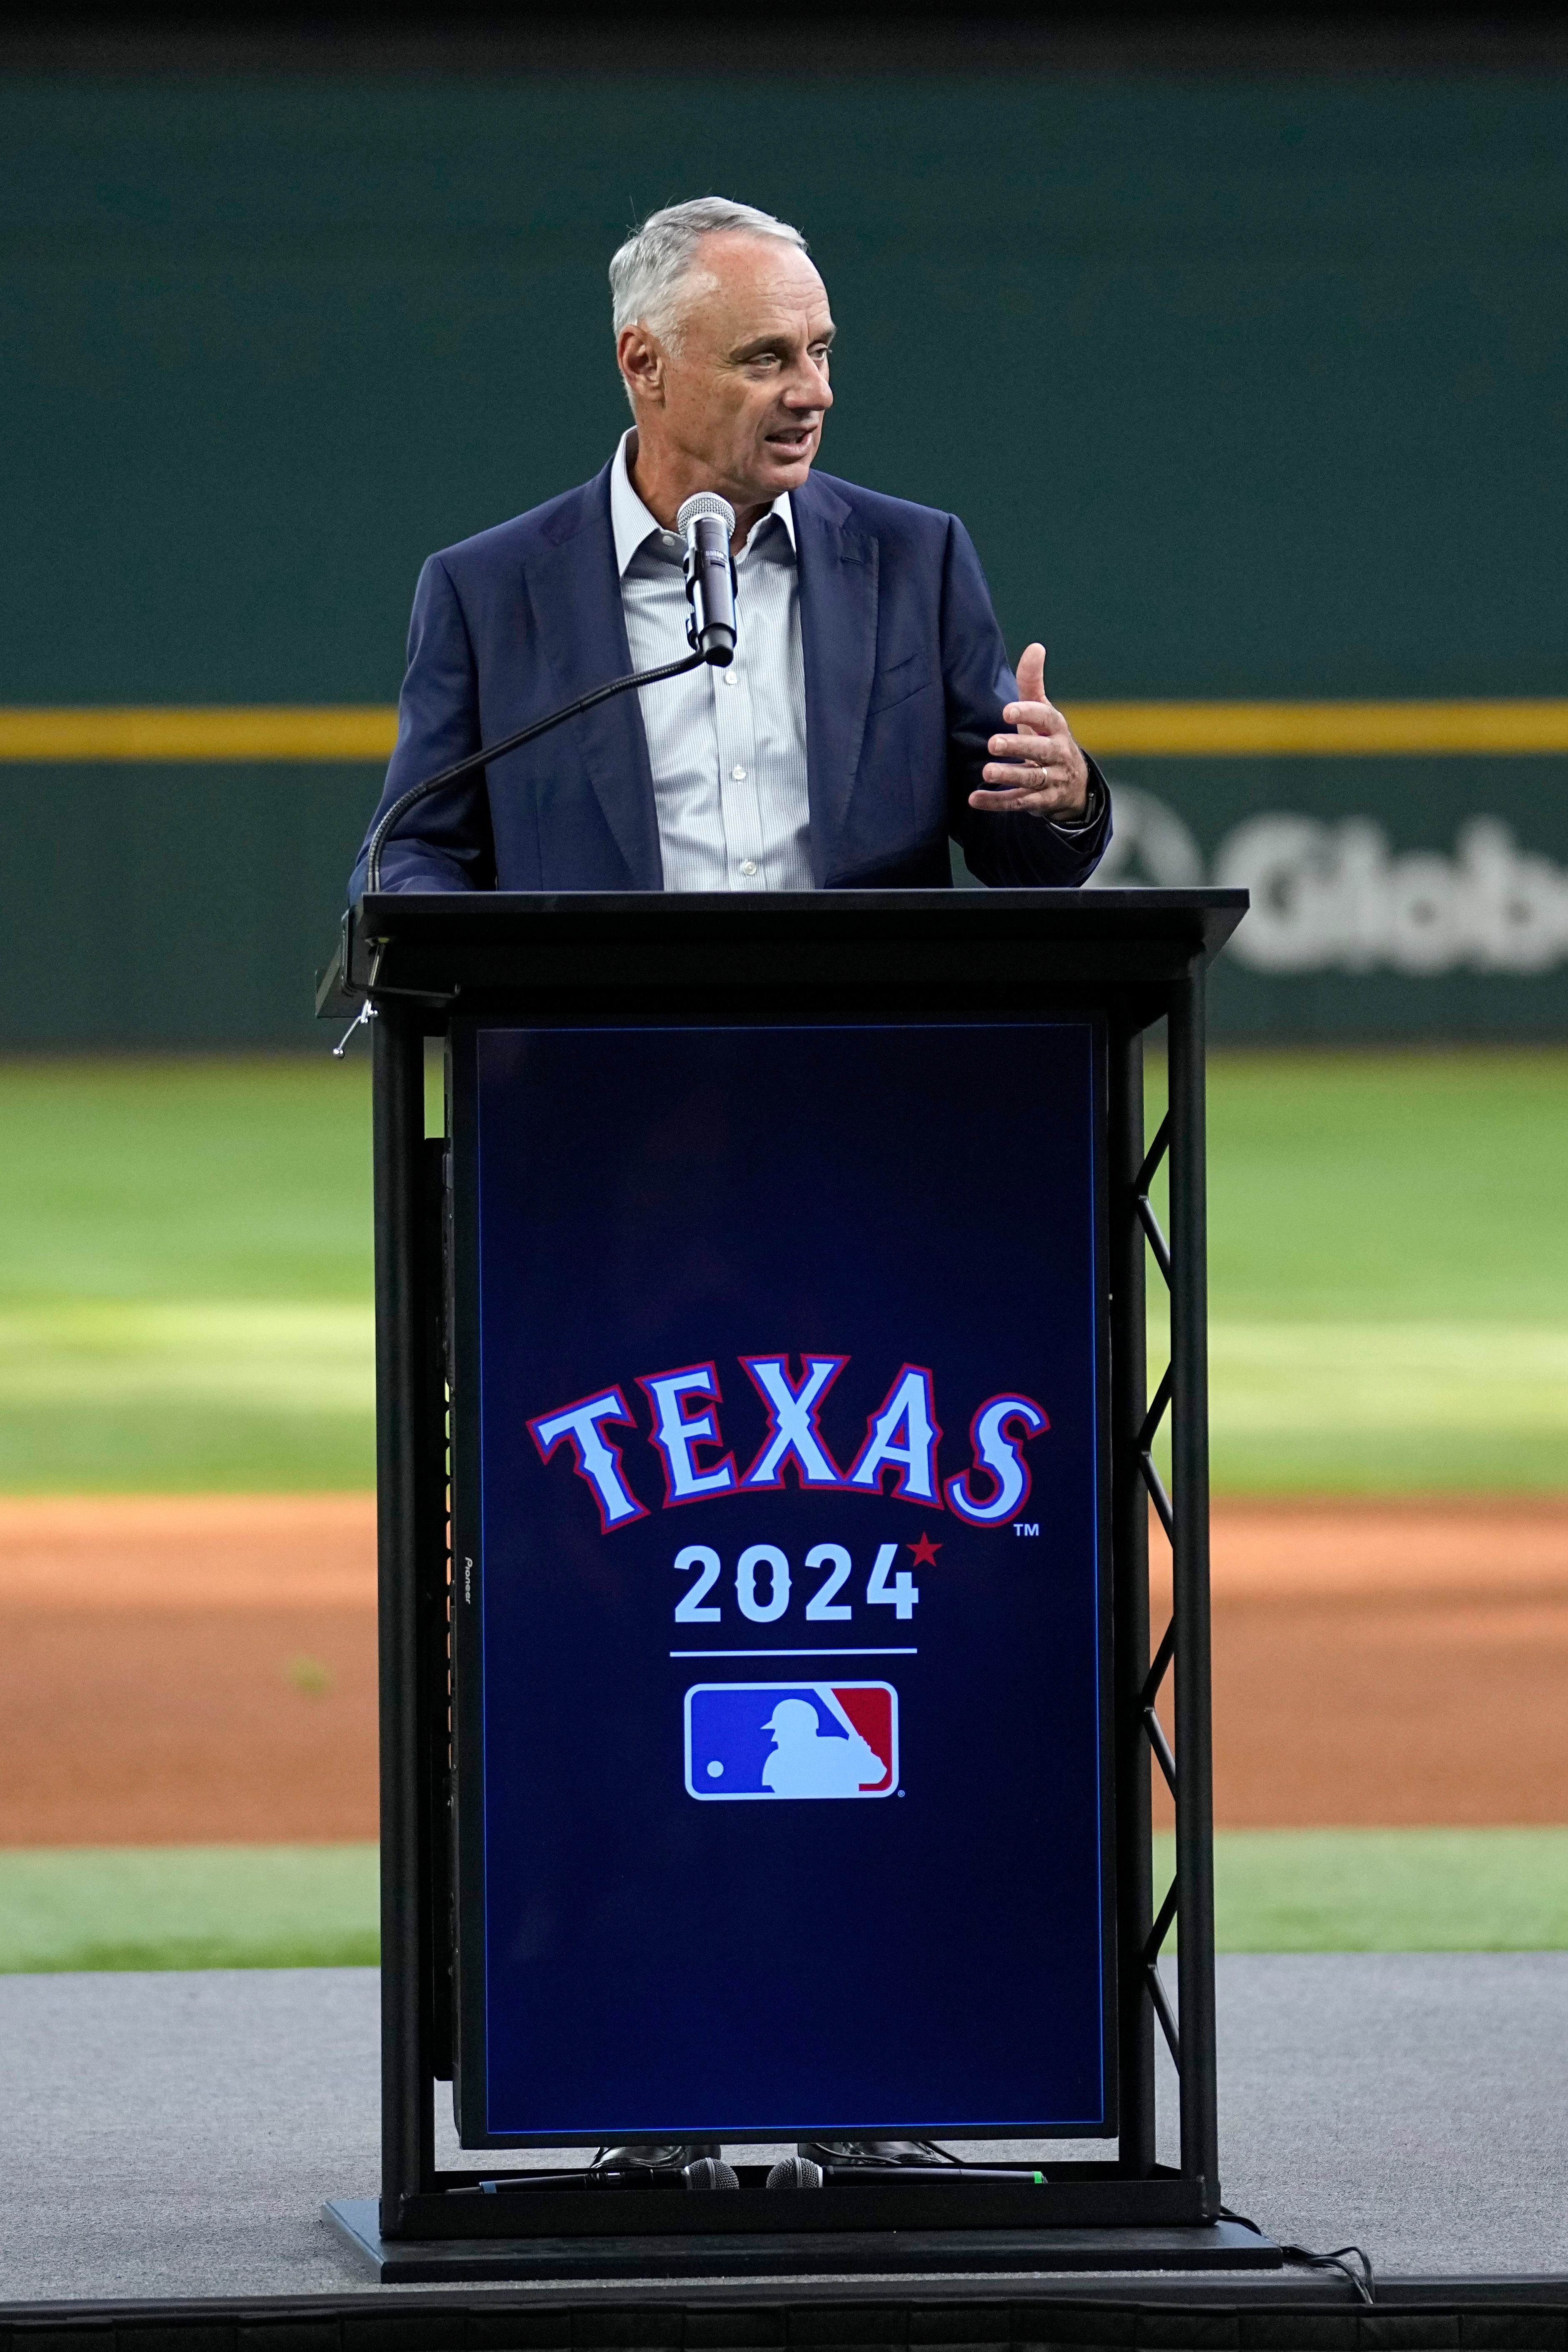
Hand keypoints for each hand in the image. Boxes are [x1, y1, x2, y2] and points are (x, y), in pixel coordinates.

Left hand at [969, 642, 1090, 821]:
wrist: (1073, 785)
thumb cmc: (1047, 739)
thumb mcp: (1042, 712)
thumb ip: (1032, 683)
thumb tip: (1035, 646)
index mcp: (1056, 728)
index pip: (1045, 718)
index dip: (1028, 713)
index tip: (1007, 711)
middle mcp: (1057, 754)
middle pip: (1039, 750)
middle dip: (1018, 747)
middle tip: (993, 743)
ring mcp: (1051, 780)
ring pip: (1031, 779)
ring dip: (1009, 776)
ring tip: (986, 772)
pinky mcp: (1040, 802)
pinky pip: (1019, 803)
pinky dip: (997, 802)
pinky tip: (975, 799)